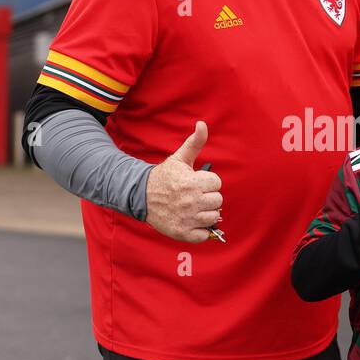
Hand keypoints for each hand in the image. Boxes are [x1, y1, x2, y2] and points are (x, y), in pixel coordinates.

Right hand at [144, 121, 222, 241]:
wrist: (141, 196)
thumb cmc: (164, 177)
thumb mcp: (179, 158)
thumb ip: (194, 143)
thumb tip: (203, 124)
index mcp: (192, 183)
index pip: (217, 183)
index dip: (208, 182)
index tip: (197, 182)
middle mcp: (191, 202)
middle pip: (218, 201)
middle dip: (209, 197)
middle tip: (195, 195)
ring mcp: (187, 219)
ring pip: (214, 217)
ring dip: (206, 213)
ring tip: (194, 207)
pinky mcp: (183, 233)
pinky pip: (204, 235)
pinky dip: (201, 230)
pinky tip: (191, 220)